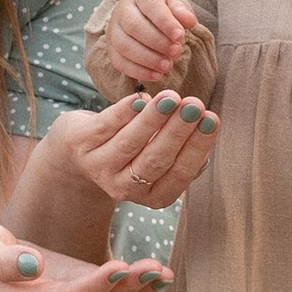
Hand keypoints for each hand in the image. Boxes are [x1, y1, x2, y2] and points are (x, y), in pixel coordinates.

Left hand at [57, 88, 219, 213]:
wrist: (80, 151)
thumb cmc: (132, 149)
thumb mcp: (157, 157)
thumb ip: (180, 149)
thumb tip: (205, 126)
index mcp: (153, 195)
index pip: (180, 173)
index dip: (196, 147)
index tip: (212, 119)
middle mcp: (125, 188)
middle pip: (155, 159)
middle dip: (177, 131)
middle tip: (195, 105)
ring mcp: (99, 168)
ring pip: (129, 143)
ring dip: (153, 119)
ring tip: (172, 97)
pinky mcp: (80, 144)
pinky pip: (105, 126)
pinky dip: (124, 112)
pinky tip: (141, 97)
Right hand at [95, 0, 202, 86]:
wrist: (140, 14)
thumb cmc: (160, 9)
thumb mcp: (172, 3)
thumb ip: (181, 11)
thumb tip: (190, 22)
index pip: (150, 5)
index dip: (165, 22)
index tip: (180, 36)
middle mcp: (122, 10)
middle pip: (134, 26)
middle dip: (157, 42)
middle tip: (176, 51)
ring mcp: (114, 30)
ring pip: (124, 46)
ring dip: (148, 59)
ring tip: (167, 66)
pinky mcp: (111, 49)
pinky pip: (120, 62)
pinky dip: (139, 72)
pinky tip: (156, 75)